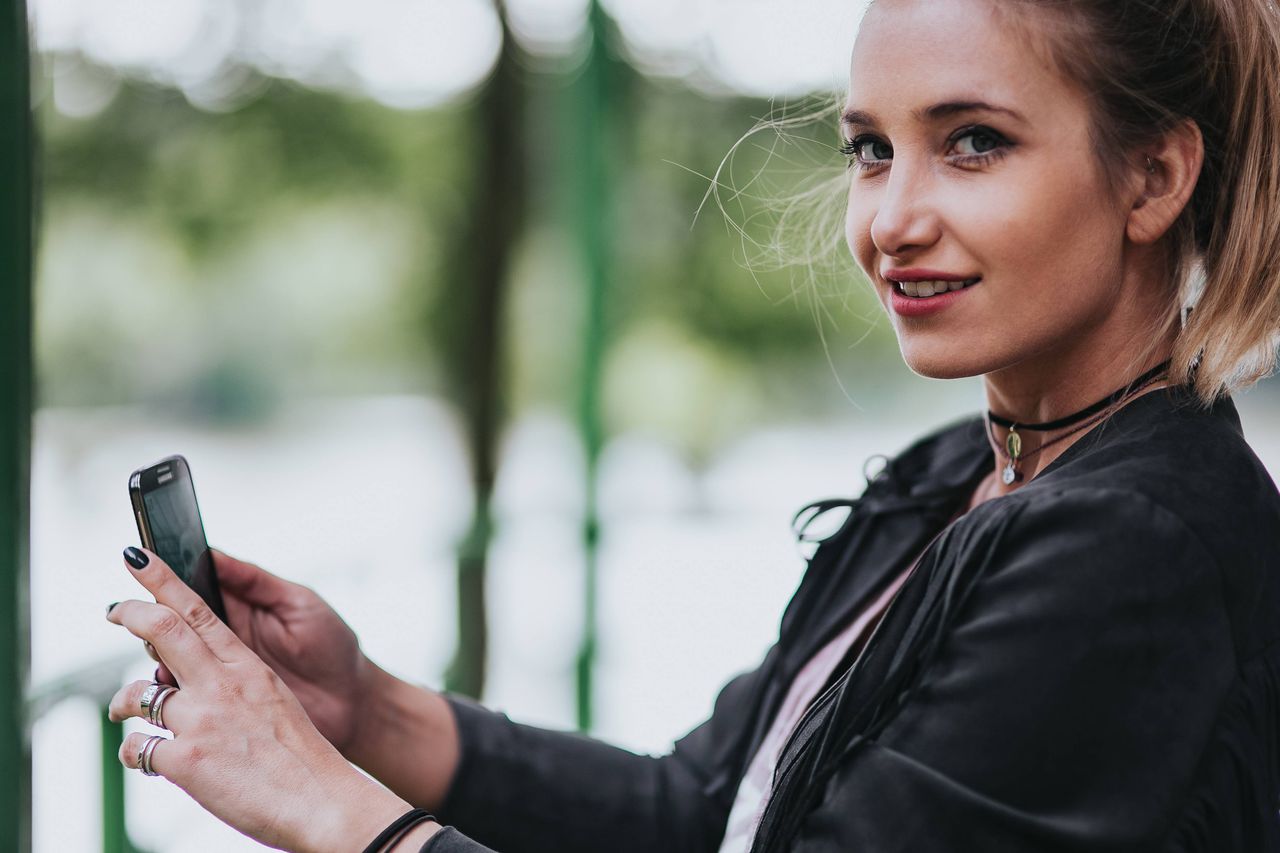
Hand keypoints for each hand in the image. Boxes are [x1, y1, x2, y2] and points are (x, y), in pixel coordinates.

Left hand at [107, 547, 433, 851]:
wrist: (321, 798)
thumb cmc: (301, 755)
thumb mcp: (273, 702)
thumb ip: (235, 683)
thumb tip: (196, 674)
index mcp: (246, 667)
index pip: (197, 611)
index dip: (162, 581)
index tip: (138, 559)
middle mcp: (220, 686)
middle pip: (161, 631)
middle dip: (130, 613)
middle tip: (114, 609)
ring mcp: (201, 721)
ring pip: (136, 695)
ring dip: (123, 702)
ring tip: (122, 710)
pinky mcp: (186, 761)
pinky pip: (136, 749)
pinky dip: (135, 754)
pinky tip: (145, 758)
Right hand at [154, 549, 372, 756]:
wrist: (354, 703)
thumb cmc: (332, 646)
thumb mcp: (299, 604)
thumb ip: (255, 581)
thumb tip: (210, 553)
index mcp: (240, 609)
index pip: (192, 590)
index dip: (164, 578)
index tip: (139, 563)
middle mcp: (223, 640)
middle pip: (171, 624)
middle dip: (151, 617)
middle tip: (135, 612)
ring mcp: (219, 674)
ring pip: (170, 660)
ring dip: (157, 655)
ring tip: (156, 653)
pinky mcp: (220, 707)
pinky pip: (183, 698)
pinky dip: (169, 692)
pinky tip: (167, 689)